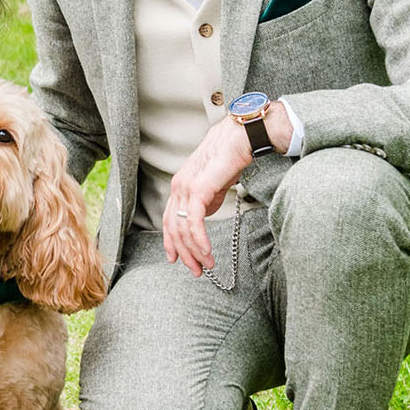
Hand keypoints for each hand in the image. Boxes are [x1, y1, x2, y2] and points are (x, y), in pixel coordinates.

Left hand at [161, 118, 254, 273]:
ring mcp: (185, 187)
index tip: (176, 259)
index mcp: (179, 186)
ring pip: (183, 228)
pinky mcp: (198, 190)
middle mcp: (178, 187)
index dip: (171, 241)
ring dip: (195, 251)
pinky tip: (207, 251)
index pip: (169, 219)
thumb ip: (206, 201)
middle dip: (184, 253)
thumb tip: (203, 216)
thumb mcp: (214, 185)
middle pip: (173, 228)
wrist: (239, 139)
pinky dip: (199, 240)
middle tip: (196, 270)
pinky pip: (194, 222)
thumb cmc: (230, 158)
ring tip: (206, 265)